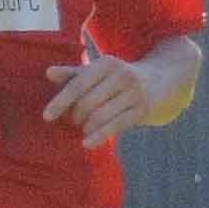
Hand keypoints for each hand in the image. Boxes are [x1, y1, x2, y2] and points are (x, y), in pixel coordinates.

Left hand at [41, 51, 165, 147]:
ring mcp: (134, 93)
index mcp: (106, 64)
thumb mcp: (98, 72)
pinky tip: (87, 144)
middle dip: (75, 116)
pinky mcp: (143, 109)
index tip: (46, 117)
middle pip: (87, 103)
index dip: (60, 102)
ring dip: (86, 127)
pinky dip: (99, 136)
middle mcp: (122, 75)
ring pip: (100, 116)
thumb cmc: (119, 78)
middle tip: (72, 121)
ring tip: (83, 128)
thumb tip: (48, 73)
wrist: (162, 80)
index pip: (77, 85)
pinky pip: (116, 126)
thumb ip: (72, 74)